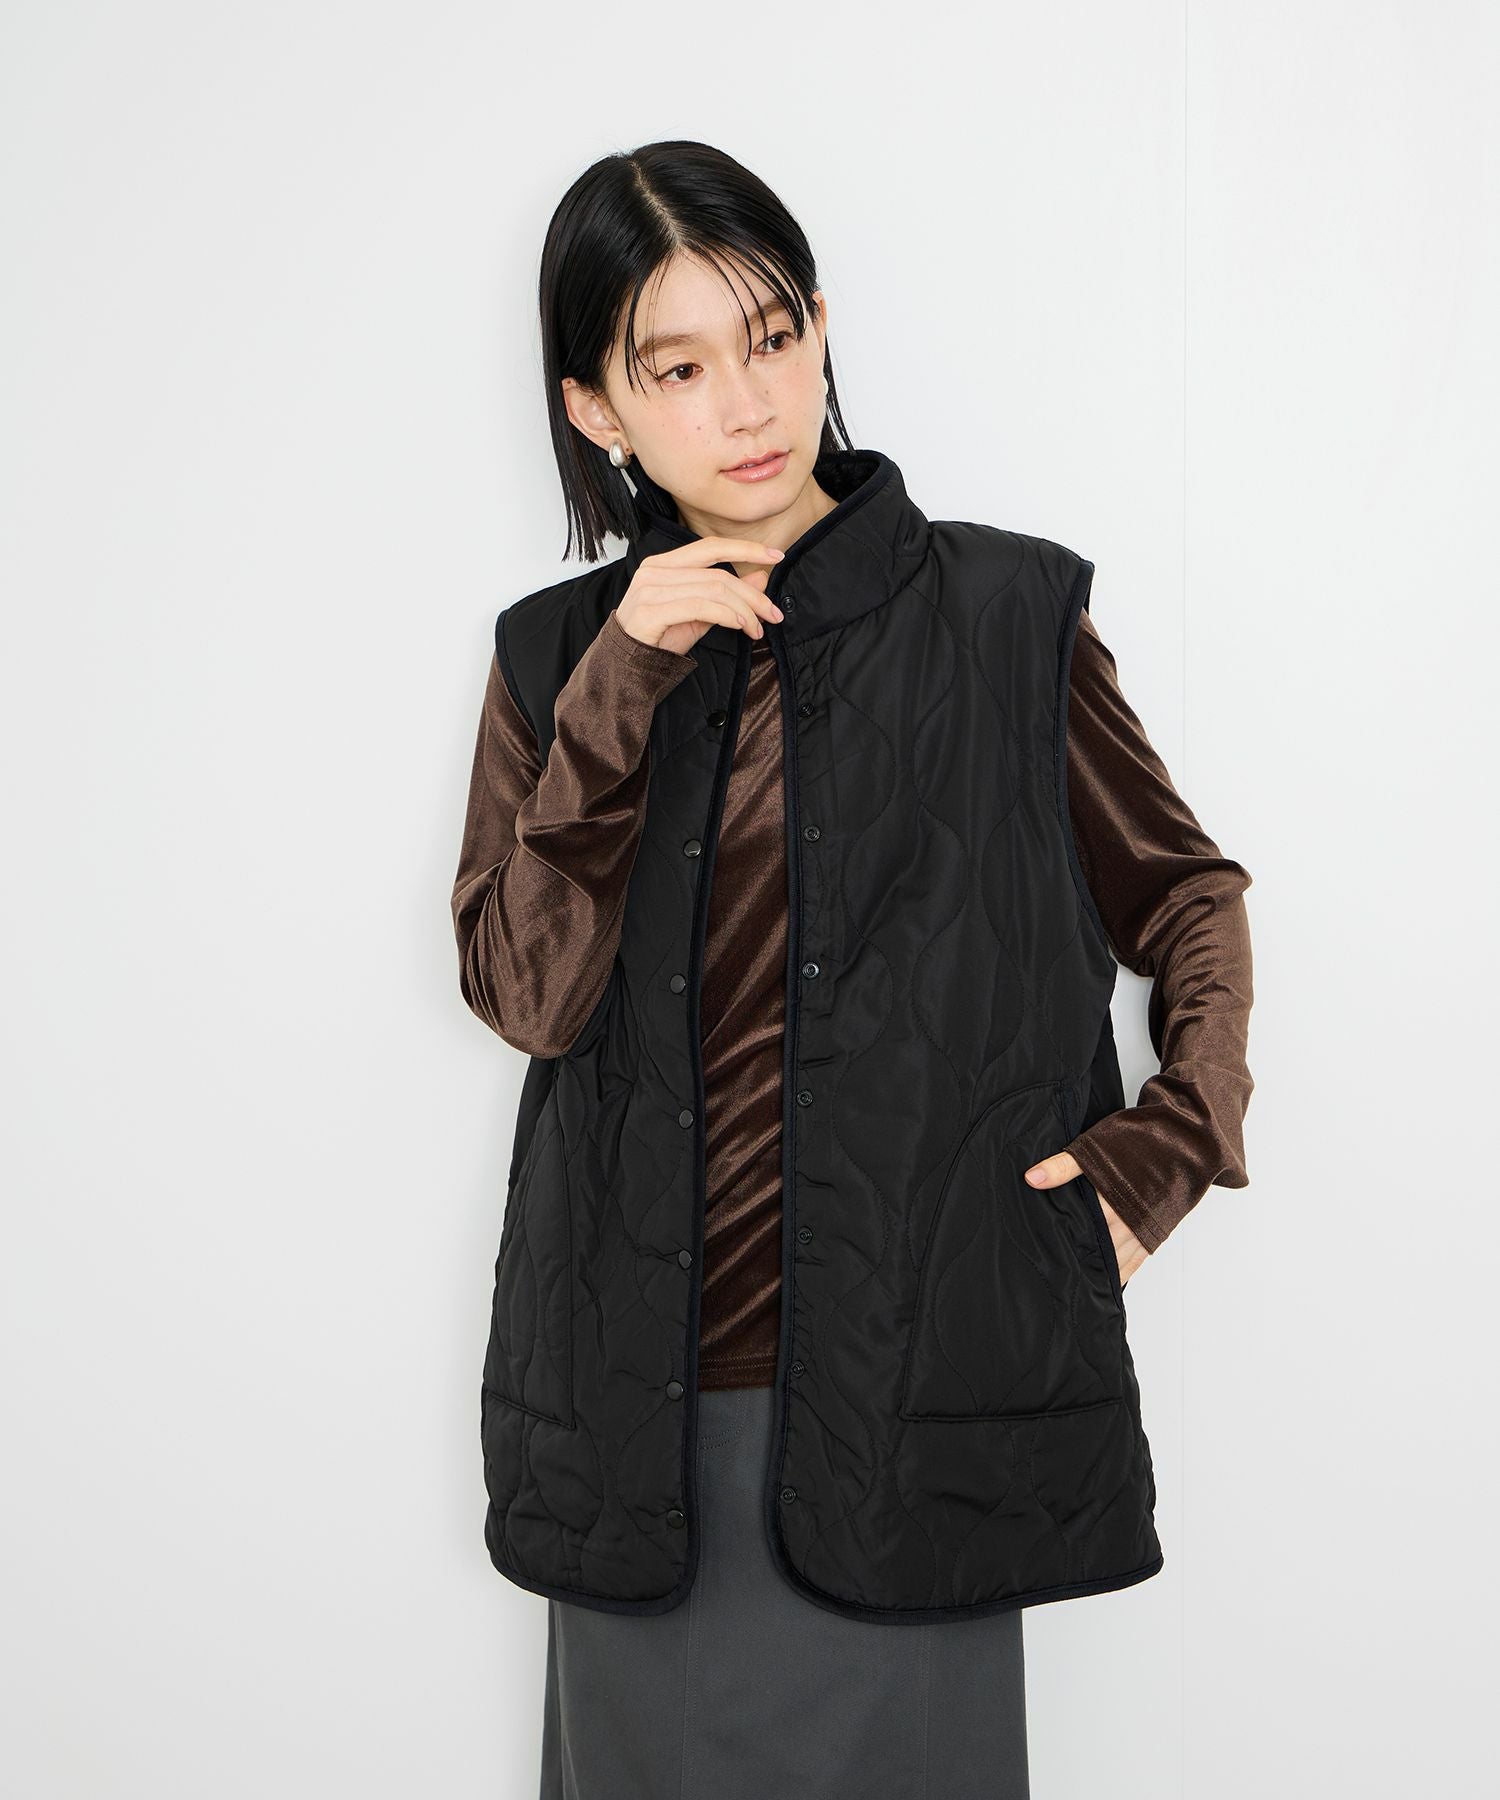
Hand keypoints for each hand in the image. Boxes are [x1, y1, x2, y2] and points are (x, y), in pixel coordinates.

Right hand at [617, 537, 787, 656]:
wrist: (625, 666)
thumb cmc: (659, 638)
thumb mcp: (699, 614)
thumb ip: (726, 595)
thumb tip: (760, 577)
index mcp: (664, 563)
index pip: (711, 546)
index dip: (746, 548)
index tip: (776, 556)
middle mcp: (655, 570)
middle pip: (718, 573)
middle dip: (753, 595)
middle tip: (773, 614)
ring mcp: (650, 589)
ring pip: (713, 590)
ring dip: (744, 611)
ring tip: (757, 630)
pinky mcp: (650, 611)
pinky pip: (700, 607)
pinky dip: (727, 615)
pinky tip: (740, 626)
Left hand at [1023, 1151, 1147, 1288]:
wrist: (1184, 1139)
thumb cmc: (1141, 1139)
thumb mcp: (1095, 1147)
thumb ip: (1062, 1166)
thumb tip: (1031, 1179)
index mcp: (1109, 1202)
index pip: (1079, 1231)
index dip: (1062, 1242)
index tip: (1046, 1254)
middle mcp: (1128, 1221)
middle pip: (1097, 1249)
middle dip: (1078, 1259)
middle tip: (1058, 1272)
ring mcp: (1144, 1229)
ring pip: (1116, 1259)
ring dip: (1099, 1268)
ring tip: (1078, 1281)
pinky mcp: (1157, 1231)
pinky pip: (1137, 1260)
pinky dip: (1122, 1269)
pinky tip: (1110, 1279)